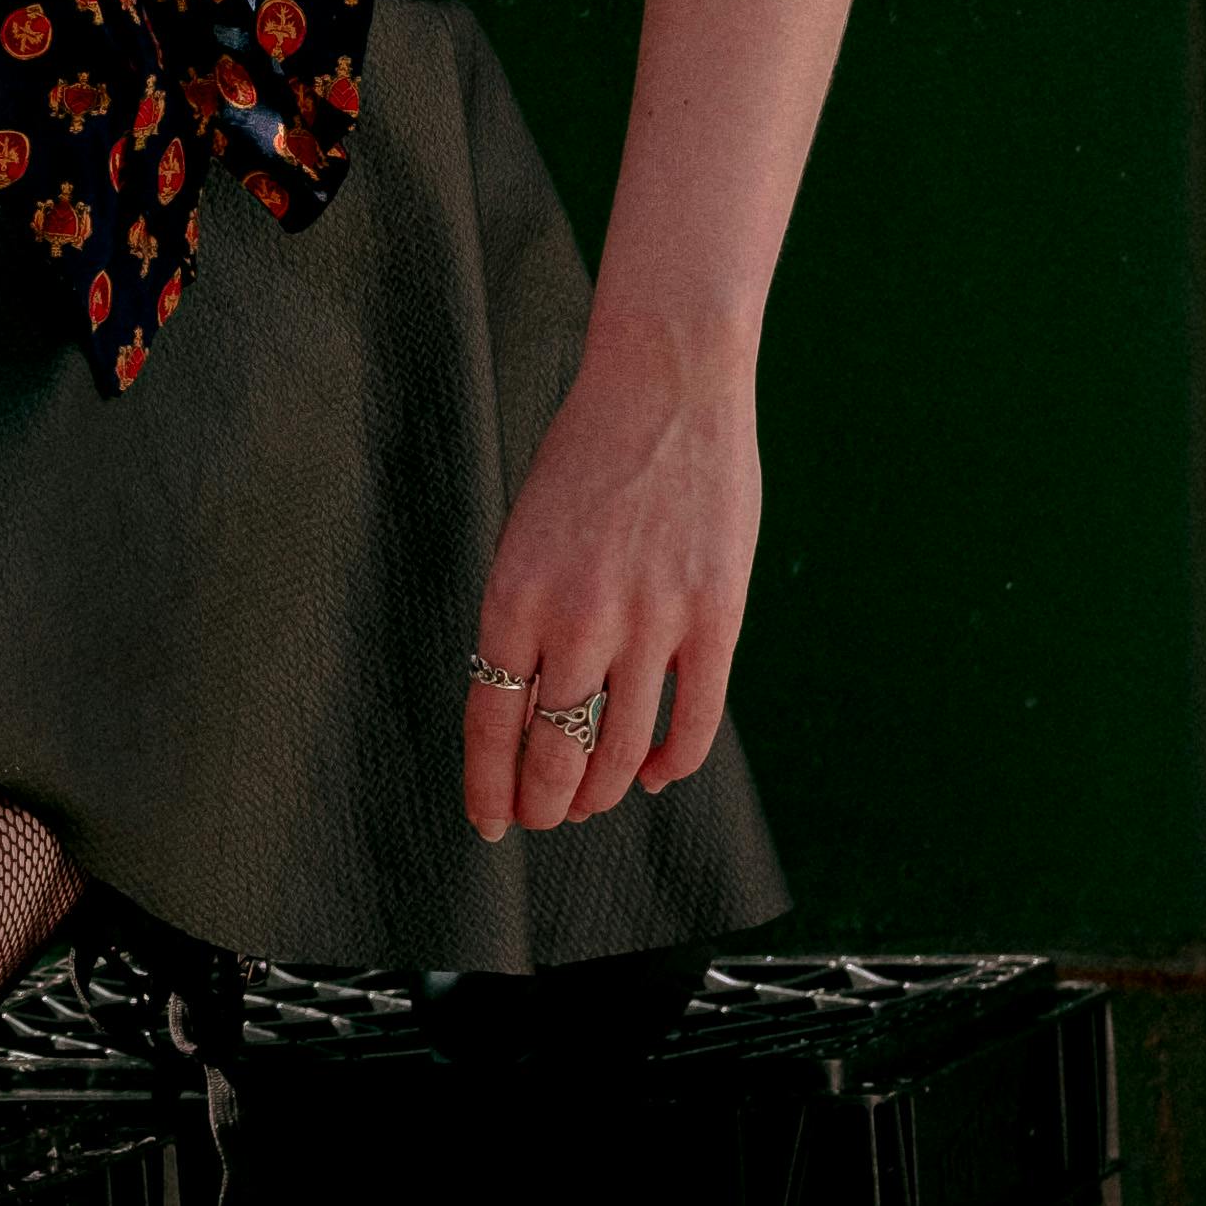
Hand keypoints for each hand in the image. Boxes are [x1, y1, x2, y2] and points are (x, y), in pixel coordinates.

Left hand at [463, 313, 759, 841]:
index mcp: (515, 595)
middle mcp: (578, 619)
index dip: (489, 787)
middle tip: (541, 819)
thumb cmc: (587, 455)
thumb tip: (531, 707)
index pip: (492, 724)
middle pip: (555, 752)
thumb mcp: (526, 535)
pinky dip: (673, 763)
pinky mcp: (716, 617)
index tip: (489, 823)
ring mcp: (653, 621)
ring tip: (589, 805)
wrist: (665, 382)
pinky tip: (656, 776)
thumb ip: (527, 619)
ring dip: (601, 792)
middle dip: (543, 802)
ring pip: (622, 750)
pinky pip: (694, 721)